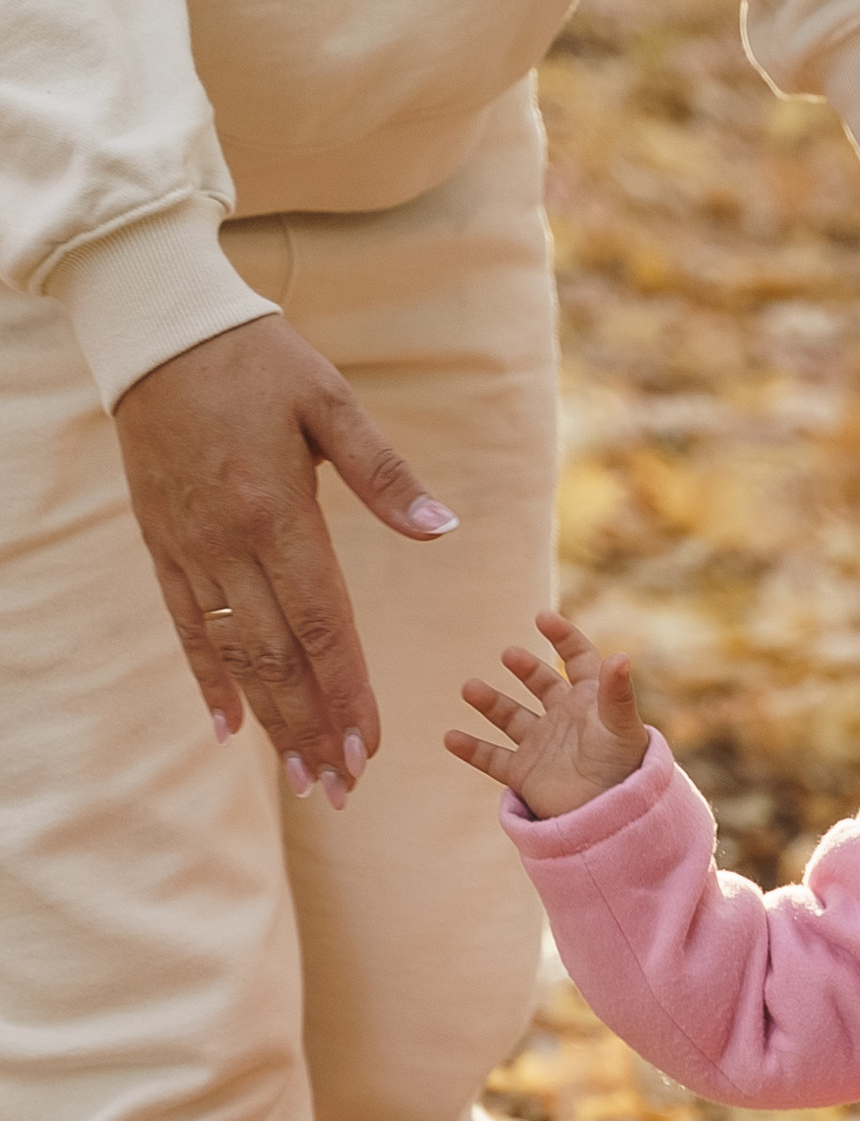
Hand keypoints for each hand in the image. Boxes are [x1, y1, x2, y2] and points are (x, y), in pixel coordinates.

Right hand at [114, 315, 458, 800]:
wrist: (158, 330)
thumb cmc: (258, 360)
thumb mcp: (331, 403)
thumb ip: (385, 475)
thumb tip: (441, 530)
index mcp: (278, 513)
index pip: (322, 625)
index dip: (348, 691)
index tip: (372, 746)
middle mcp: (228, 543)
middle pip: (279, 658)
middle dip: (314, 729)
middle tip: (343, 790)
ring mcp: (189, 549)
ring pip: (234, 655)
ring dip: (270, 722)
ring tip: (303, 778)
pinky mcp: (162, 544)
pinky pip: (185, 626)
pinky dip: (208, 680)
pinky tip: (230, 730)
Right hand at [446, 609, 648, 818]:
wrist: (612, 817)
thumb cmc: (624, 770)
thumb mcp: (622, 727)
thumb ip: (617, 693)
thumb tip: (621, 656)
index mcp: (590, 701)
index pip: (578, 659)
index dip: (564, 638)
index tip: (543, 618)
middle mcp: (564, 719)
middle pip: (541, 684)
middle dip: (525, 667)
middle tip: (510, 655)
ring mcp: (542, 745)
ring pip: (510, 716)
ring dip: (489, 702)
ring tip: (470, 689)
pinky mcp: (525, 773)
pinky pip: (492, 758)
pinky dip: (471, 749)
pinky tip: (451, 737)